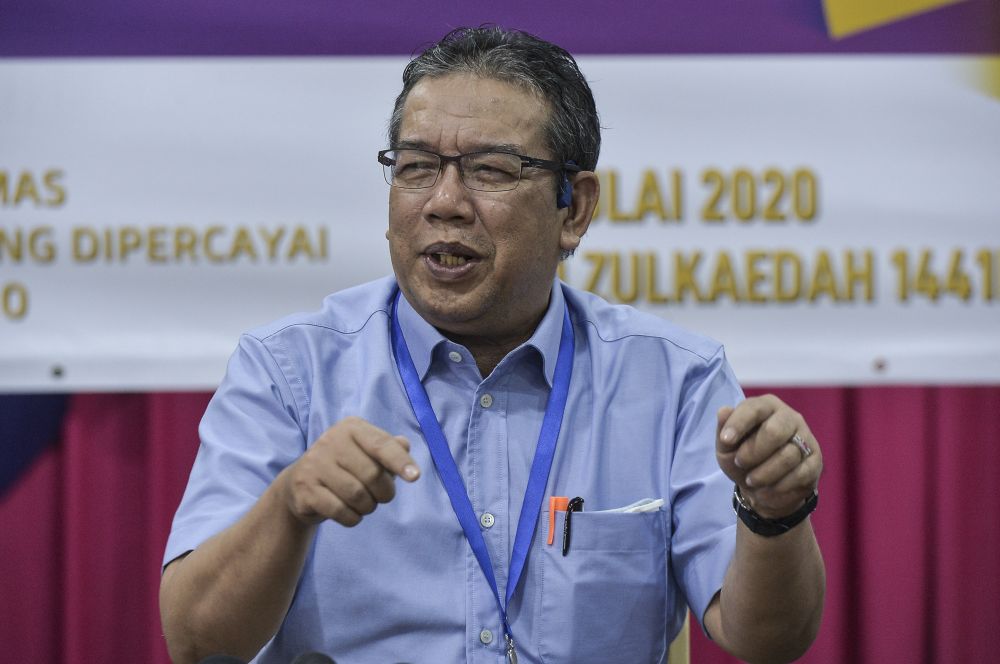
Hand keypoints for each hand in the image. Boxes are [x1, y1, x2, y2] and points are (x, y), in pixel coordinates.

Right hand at [278, 416, 419, 526]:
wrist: (300, 485)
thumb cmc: (345, 467)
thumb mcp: (367, 452)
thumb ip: (389, 448)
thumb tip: (404, 445)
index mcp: (351, 428)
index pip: (381, 445)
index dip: (400, 462)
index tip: (415, 477)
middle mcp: (330, 441)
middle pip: (372, 474)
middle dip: (385, 493)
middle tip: (382, 497)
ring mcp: (314, 464)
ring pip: (357, 495)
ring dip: (368, 507)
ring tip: (365, 504)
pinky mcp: (304, 488)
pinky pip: (339, 510)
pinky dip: (352, 518)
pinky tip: (350, 514)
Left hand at [716, 395, 821, 518]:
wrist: (761, 487)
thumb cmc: (742, 457)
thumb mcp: (726, 446)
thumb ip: (723, 428)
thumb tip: (723, 410)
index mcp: (766, 406)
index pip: (754, 408)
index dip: (739, 423)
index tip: (726, 440)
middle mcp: (789, 417)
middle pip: (775, 431)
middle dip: (753, 452)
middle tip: (740, 462)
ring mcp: (806, 438)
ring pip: (788, 456)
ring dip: (764, 474)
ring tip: (752, 480)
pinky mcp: (815, 461)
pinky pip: (800, 474)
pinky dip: (779, 487)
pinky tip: (766, 490)